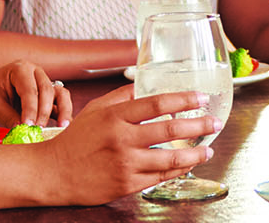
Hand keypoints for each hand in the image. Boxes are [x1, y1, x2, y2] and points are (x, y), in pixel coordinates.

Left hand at [0, 60, 73, 126]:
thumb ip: (8, 117)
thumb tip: (24, 131)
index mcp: (20, 69)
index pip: (30, 90)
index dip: (30, 108)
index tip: (28, 125)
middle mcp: (35, 73)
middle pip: (48, 91)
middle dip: (44, 112)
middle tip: (38, 129)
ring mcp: (43, 83)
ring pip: (60, 95)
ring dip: (63, 110)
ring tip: (61, 127)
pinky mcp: (45, 97)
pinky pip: (59, 103)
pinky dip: (62, 114)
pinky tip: (62, 128)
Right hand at [42, 86, 220, 203]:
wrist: (53, 173)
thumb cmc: (75, 140)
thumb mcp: (95, 110)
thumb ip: (122, 97)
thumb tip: (146, 84)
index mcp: (115, 116)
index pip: (157, 103)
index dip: (184, 99)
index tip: (201, 97)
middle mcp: (122, 139)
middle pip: (170, 129)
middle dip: (199, 125)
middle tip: (215, 122)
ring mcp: (126, 163)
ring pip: (171, 157)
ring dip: (195, 154)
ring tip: (208, 150)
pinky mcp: (127, 184)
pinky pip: (160, 176)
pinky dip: (177, 170)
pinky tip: (188, 165)